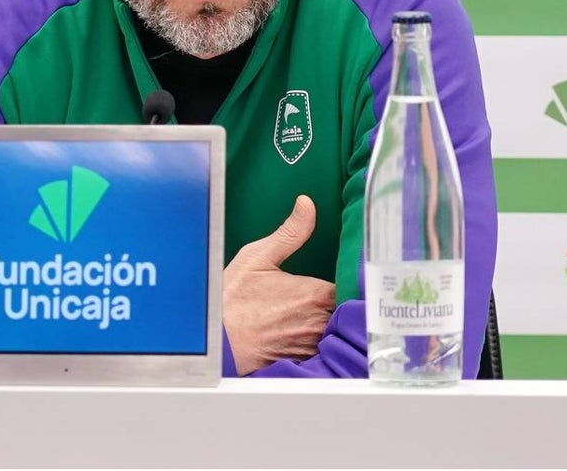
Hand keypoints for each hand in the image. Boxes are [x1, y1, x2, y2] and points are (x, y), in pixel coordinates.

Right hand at [222, 195, 335, 374]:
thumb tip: (307, 204)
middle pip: (344, 310)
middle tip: (319, 297)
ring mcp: (312, 344)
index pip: (350, 287)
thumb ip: (290, 232)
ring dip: (329, 323)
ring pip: (334, 331)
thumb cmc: (233, 299)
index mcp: (315, 293)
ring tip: (308, 315)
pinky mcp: (304, 362)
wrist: (216, 340)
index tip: (335, 279)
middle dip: (337, 303)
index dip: (345, 282)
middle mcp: (320, 321)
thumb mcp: (257, 257)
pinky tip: (300, 334)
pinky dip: (317, 343)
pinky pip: (322, 351)